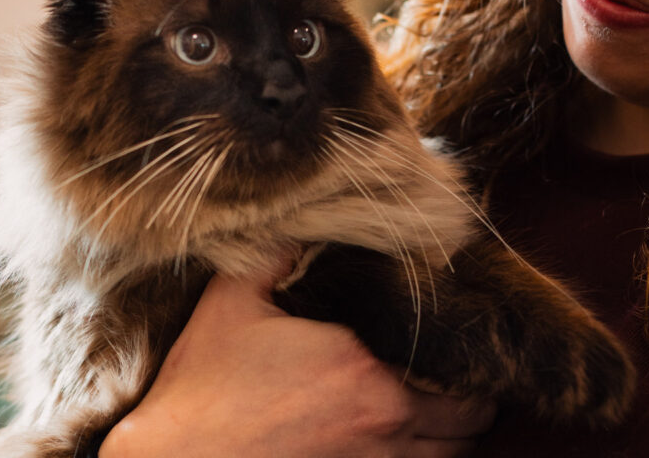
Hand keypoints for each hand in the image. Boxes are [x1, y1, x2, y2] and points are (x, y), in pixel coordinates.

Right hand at [99, 261, 495, 457]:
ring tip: (436, 399)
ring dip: (452, 428)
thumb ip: (277, 251)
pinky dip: (422, 453)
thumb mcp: (233, 297)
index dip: (466, 349)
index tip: (455, 330)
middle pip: (472, 421)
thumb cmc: (203, 382)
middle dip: (472, 392)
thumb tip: (307, 214)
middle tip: (455, 366)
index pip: (458, 366)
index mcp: (363, 369)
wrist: (176, 456)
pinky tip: (399, 431)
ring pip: (452, 455)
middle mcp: (382, 423)